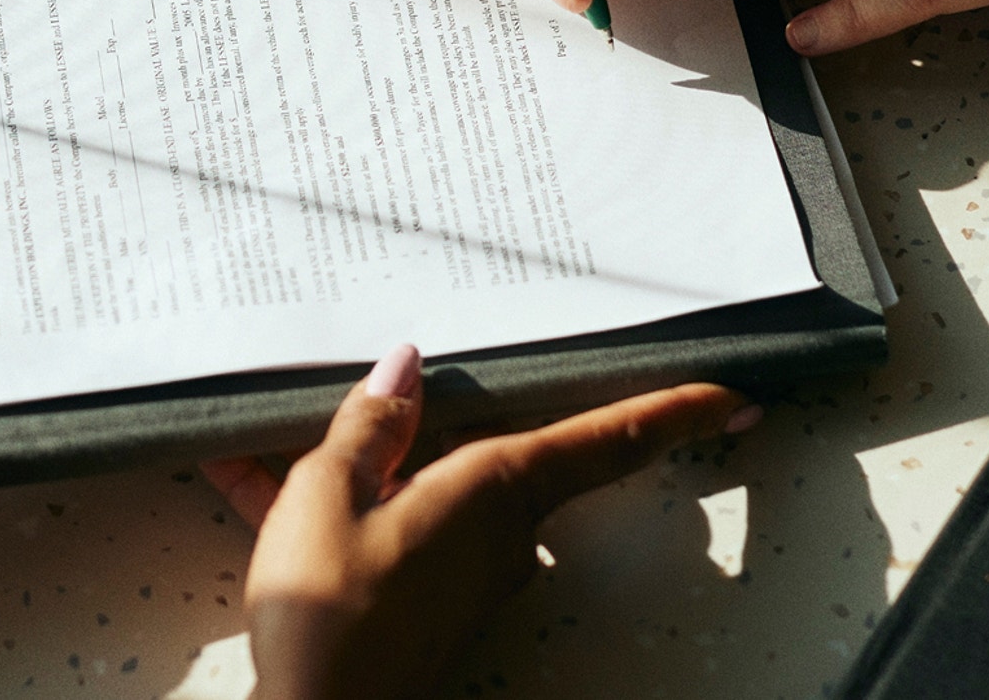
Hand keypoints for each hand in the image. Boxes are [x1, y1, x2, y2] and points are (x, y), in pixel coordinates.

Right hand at [203, 346, 758, 699]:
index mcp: (493, 490)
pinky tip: (259, 481)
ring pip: (432, 488)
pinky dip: (338, 503)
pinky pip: (389, 526)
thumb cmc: (329, 617)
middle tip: (414, 385)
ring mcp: (462, 571)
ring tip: (287, 435)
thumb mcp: (328, 493)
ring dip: (370, 463)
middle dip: (452, 420)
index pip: (607, 441)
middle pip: (505, 453)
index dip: (672, 413)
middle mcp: (495, 531)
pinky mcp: (424, 601)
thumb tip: (401, 370)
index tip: (729, 396)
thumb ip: (368, 425)